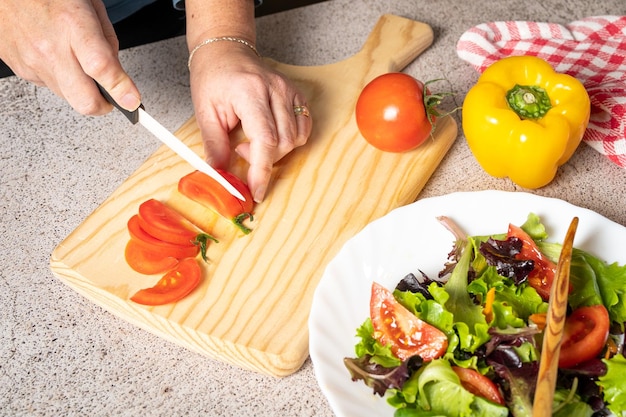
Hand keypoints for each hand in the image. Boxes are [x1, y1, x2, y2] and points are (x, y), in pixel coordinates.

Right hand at [0, 0, 140, 112]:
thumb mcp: (89, 4)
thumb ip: (108, 41)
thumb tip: (118, 73)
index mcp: (72, 24)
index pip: (101, 67)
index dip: (121, 89)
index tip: (132, 100)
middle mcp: (50, 47)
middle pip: (85, 100)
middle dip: (104, 105)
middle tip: (113, 96)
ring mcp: (33, 61)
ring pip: (70, 99)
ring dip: (82, 91)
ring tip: (80, 65)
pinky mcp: (22, 70)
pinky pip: (52, 88)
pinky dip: (63, 80)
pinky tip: (60, 60)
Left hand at [189, 41, 311, 202]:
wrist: (225, 52)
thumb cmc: (213, 78)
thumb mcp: (205, 112)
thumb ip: (215, 147)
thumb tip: (220, 177)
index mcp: (250, 92)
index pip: (265, 140)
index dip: (262, 170)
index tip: (257, 191)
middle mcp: (275, 89)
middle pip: (283, 143)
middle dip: (263, 160)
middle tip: (241, 150)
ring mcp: (289, 90)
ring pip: (296, 138)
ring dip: (276, 151)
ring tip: (253, 140)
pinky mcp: (296, 94)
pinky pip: (303, 128)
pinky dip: (290, 140)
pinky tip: (270, 135)